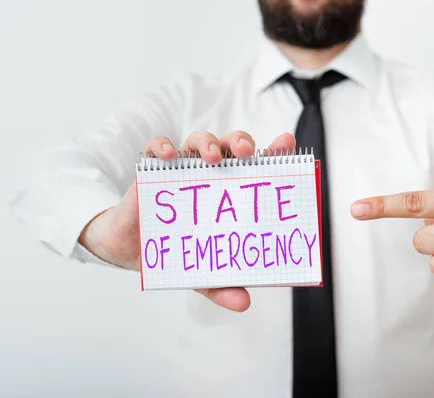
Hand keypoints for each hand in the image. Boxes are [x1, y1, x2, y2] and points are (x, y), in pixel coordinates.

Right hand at [79, 131, 295, 311]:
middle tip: (247, 152)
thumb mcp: (203, 272)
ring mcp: (182, 171)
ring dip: (208, 143)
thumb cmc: (177, 252)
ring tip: (212, 158)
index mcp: (230, 193)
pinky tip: (168, 156)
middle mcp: (210, 176)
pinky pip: (155, 148)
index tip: (288, 143)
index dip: (274, 152)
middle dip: (242, 142)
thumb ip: (224, 285)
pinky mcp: (152, 172)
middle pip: (231, 146)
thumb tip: (243, 302)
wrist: (134, 253)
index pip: (257, 167)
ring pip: (199, 141)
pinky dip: (161, 146)